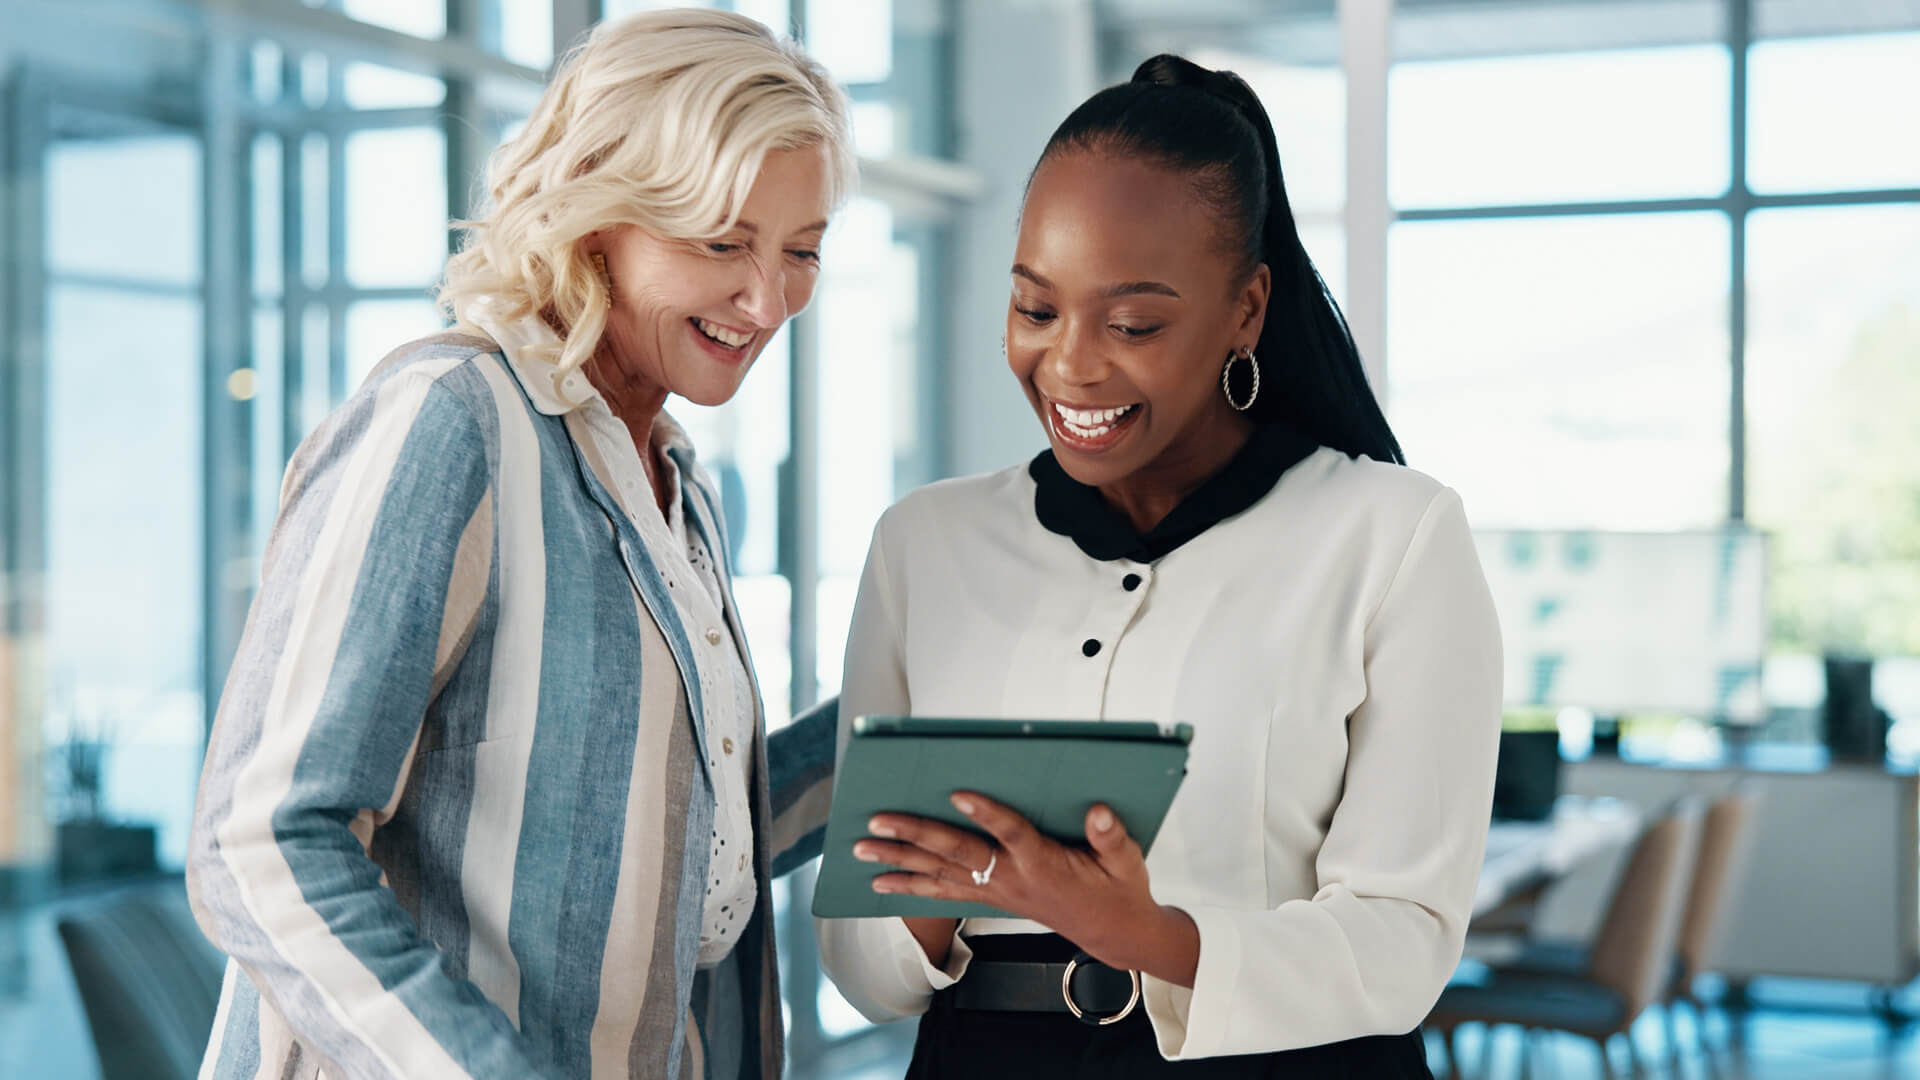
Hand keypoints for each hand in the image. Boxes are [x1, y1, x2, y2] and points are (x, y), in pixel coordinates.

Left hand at [854, 792, 1196, 981]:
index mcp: (1046, 864)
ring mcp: (998, 891)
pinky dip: (910, 886)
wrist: (1112, 933)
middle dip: (916, 836)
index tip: (959, 792)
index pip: (1012, 834)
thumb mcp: (1126, 861)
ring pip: (941, 874)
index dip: (986, 813)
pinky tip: (881, 883)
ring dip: (898, 862)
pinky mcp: (992, 898)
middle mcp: (1013, 879)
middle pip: (958, 854)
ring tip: (861, 851)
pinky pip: (944, 892)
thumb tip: (1098, 811)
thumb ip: (1110, 836)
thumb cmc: (1118, 889)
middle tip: (878, 822)